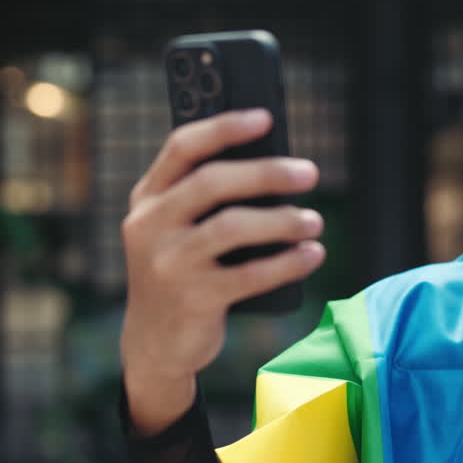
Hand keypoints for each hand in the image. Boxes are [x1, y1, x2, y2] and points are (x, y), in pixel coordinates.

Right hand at [119, 108, 324, 434]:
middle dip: (267, 173)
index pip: (183, 147)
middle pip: (213, 183)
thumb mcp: (179, 229)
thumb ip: (209, 198)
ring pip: (232, 227)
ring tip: (314, 221)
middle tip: (310, 173)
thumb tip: (279, 167)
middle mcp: (149, 225)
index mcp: (148, 197)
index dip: (225, 127)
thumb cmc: (182, 270)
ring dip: (282, 221)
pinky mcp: (191, 299)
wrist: (154, 343)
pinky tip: (312, 254)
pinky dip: (288, 262)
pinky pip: (249, 275)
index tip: (267, 118)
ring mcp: (167, 263)